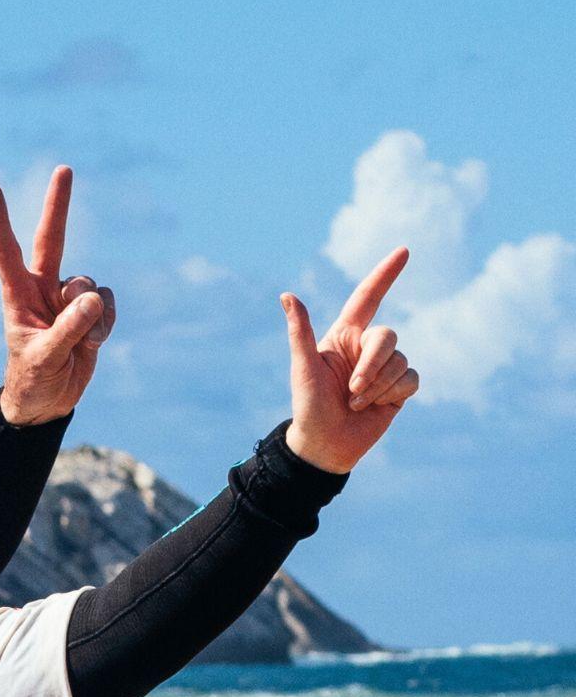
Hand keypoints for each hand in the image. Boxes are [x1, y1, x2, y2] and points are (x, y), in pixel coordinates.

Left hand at [0, 165, 116, 425]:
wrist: (47, 403)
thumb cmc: (33, 380)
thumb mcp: (45, 359)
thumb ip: (69, 330)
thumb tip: (93, 298)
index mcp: (18, 296)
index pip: (6, 252)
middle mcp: (42, 289)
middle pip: (52, 239)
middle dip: (58, 205)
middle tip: (64, 168)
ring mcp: (67, 298)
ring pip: (88, 284)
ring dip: (90, 315)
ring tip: (77, 344)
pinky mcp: (91, 311)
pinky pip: (108, 303)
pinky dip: (106, 324)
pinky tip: (92, 344)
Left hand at [283, 247, 417, 474]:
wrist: (324, 445)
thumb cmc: (308, 406)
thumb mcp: (303, 368)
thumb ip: (300, 331)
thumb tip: (286, 295)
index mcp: (344, 337)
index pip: (368, 298)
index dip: (385, 275)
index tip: (404, 251)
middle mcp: (367, 348)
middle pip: (387, 336)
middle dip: (372, 364)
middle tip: (352, 389)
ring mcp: (385, 368)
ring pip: (399, 361)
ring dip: (376, 386)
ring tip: (354, 403)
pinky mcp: (399, 388)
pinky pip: (410, 379)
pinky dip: (392, 394)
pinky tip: (374, 408)